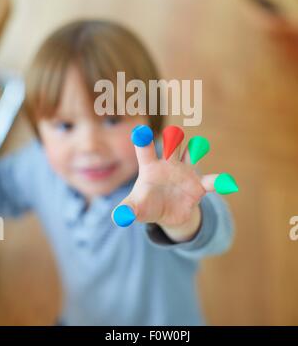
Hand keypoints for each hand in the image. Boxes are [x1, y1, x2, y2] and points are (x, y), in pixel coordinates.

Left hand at [112, 125, 237, 241]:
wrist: (168, 213)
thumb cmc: (147, 205)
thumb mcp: (136, 208)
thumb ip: (127, 210)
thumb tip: (119, 217)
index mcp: (150, 167)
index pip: (145, 150)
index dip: (143, 140)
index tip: (141, 130)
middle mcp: (168, 164)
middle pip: (172, 145)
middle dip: (173, 139)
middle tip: (173, 134)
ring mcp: (185, 172)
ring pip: (192, 154)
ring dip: (195, 149)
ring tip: (198, 146)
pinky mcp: (199, 185)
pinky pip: (211, 181)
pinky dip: (219, 182)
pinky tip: (228, 183)